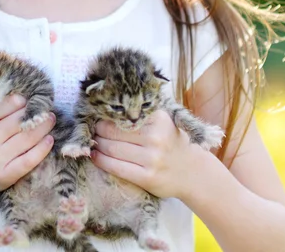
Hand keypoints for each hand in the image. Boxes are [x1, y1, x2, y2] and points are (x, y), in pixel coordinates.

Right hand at [0, 94, 54, 195]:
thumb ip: (0, 111)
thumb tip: (28, 97)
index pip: (11, 104)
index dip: (25, 101)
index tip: (33, 100)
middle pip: (22, 121)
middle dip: (39, 113)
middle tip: (47, 109)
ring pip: (28, 139)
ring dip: (44, 127)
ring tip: (50, 120)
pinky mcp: (5, 176)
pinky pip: (29, 160)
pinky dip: (43, 149)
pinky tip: (49, 140)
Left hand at [91, 109, 208, 199]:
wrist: (192, 171)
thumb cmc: (172, 142)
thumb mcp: (164, 121)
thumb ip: (143, 114)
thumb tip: (111, 107)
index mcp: (159, 119)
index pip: (123, 116)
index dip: (106, 117)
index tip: (97, 117)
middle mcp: (155, 137)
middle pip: (114, 132)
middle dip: (98, 131)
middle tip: (91, 130)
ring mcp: (152, 158)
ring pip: (112, 149)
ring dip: (97, 145)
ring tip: (92, 142)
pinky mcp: (147, 177)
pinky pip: (116, 167)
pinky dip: (102, 161)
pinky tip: (95, 156)